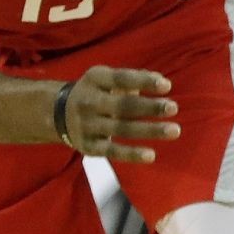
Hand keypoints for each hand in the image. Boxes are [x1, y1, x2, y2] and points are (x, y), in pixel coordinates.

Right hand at [59, 66, 180, 163]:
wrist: (57, 113)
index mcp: (95, 79)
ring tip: (175, 130)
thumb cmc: (97, 92)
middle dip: (149, 107)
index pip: (121, 78)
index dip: (144, 81)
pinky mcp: (87, 146)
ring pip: (120, 129)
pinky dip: (131, 154)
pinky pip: (111, 151)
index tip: (167, 86)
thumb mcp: (108, 79)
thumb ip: (135, 78)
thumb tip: (160, 81)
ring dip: (149, 130)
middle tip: (174, 108)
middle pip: (122, 105)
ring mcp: (86, 125)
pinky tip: (151, 155)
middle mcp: (88, 101)